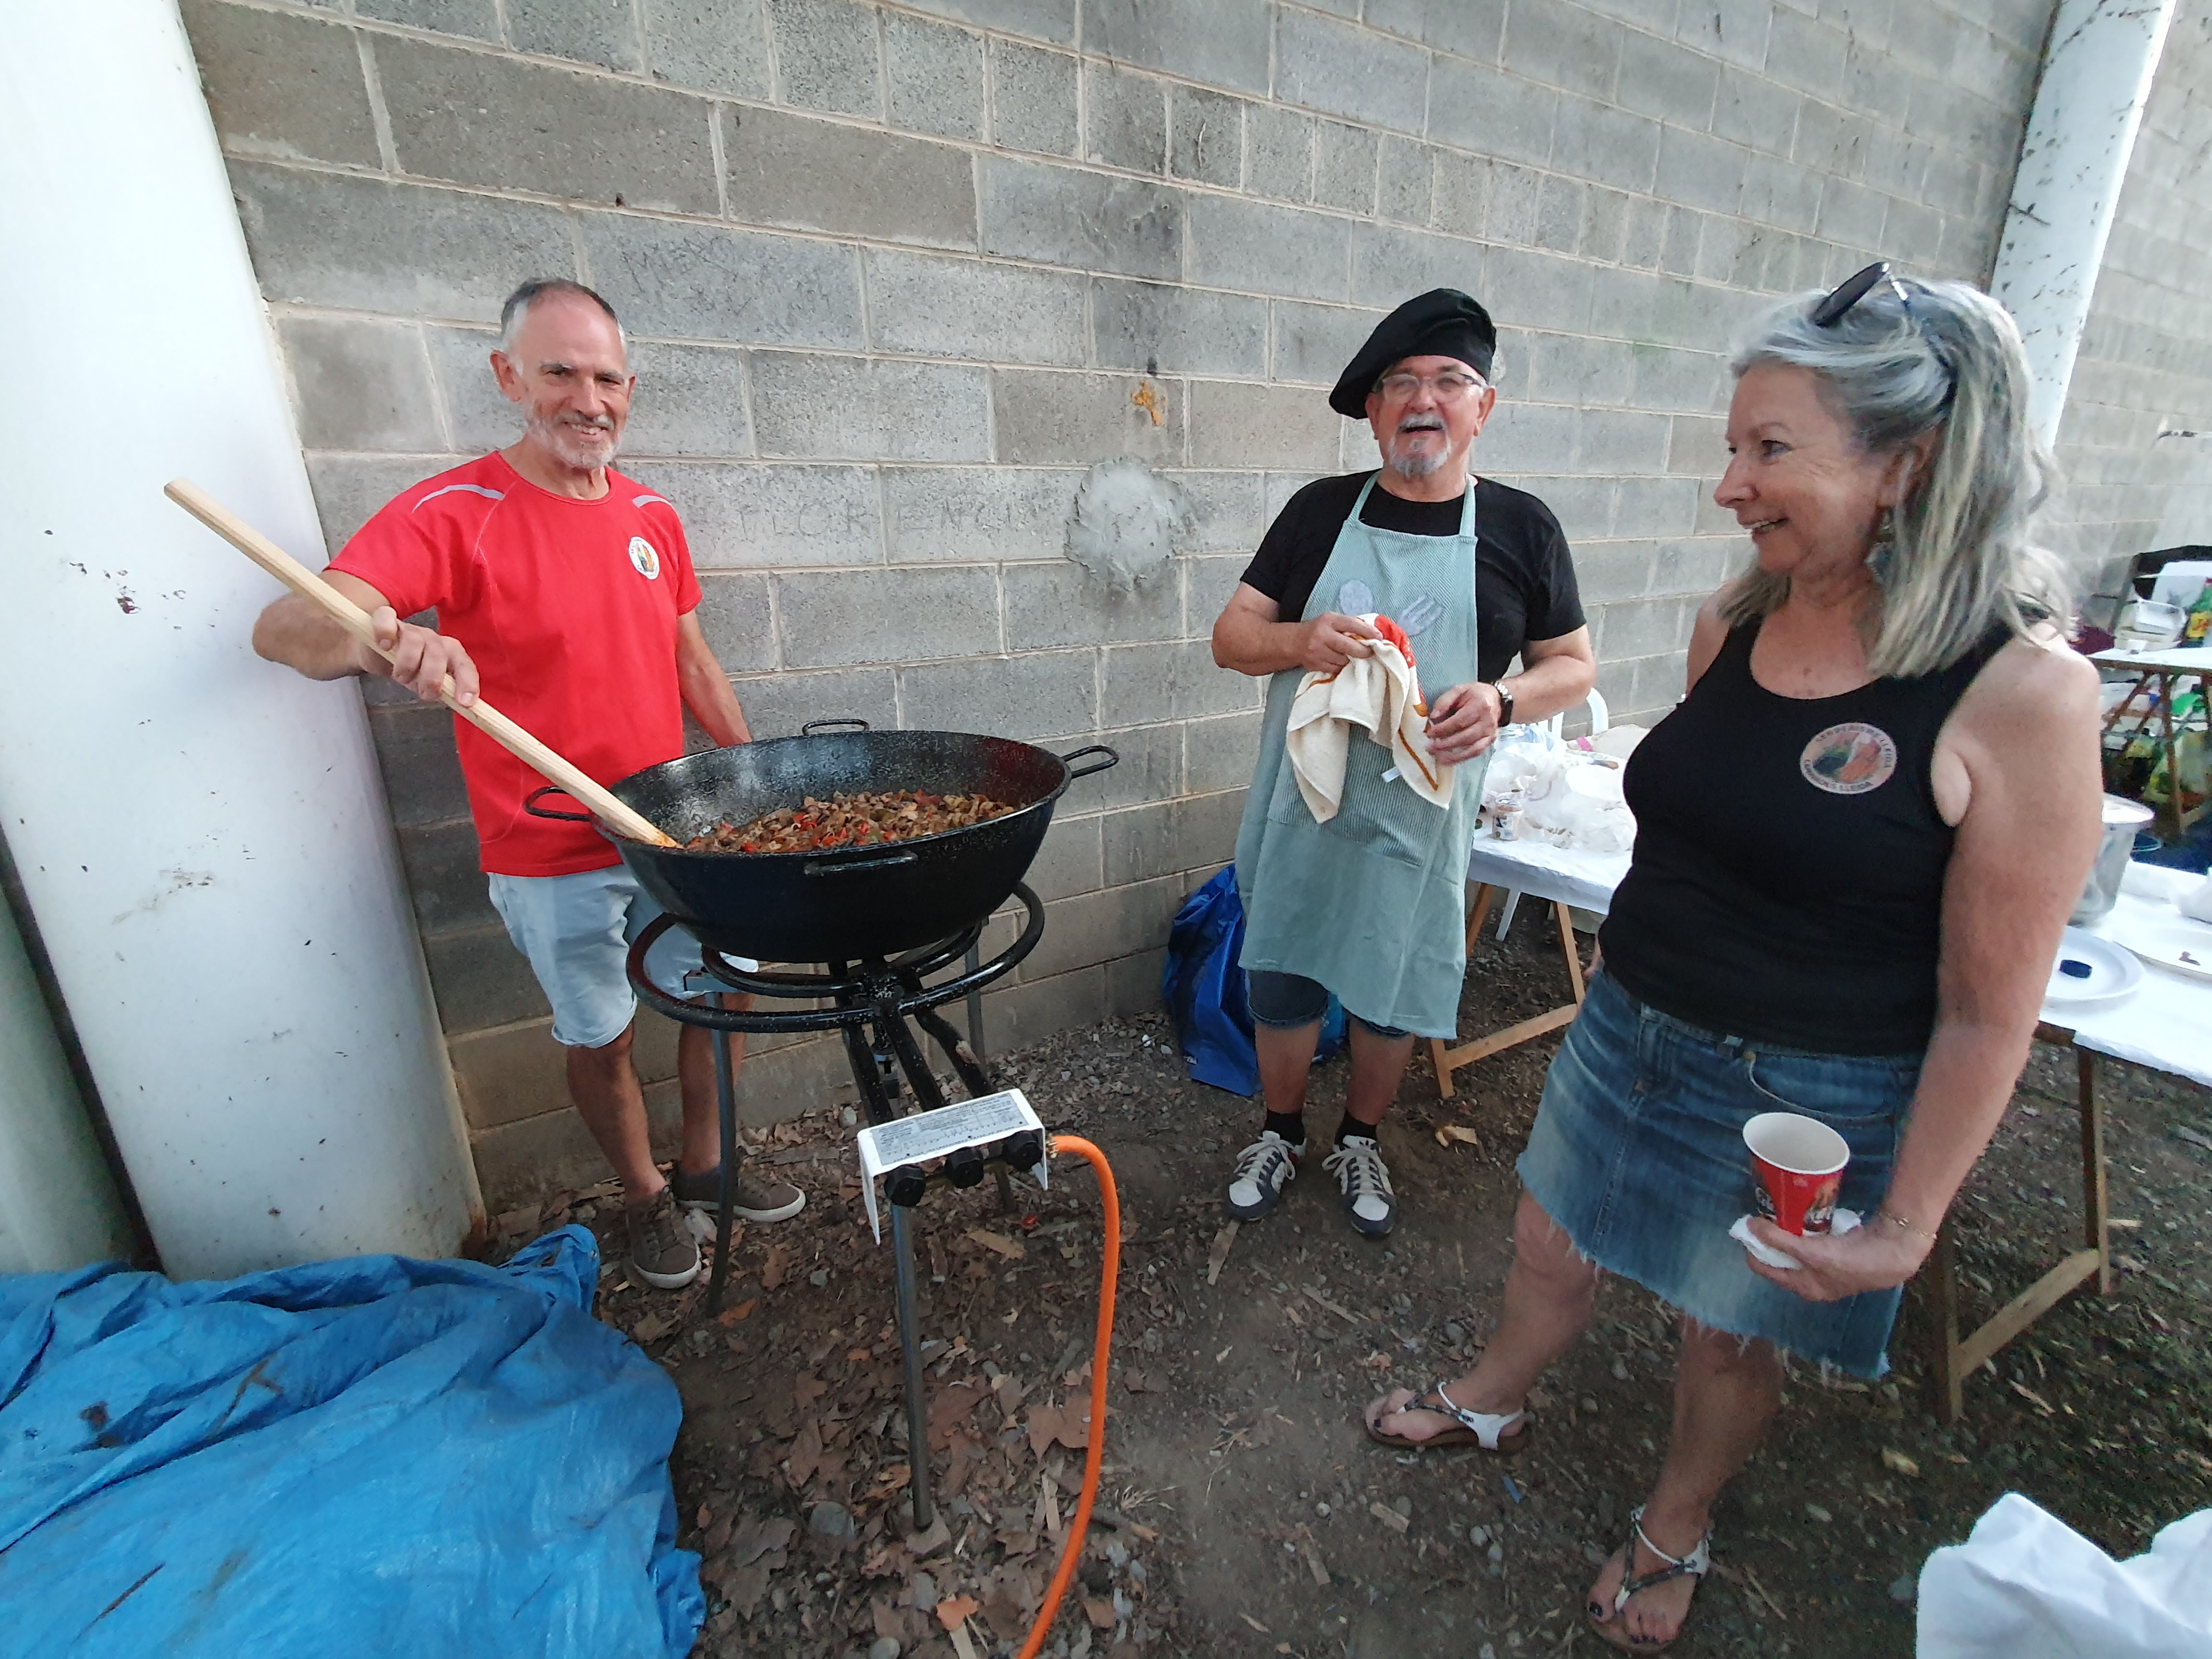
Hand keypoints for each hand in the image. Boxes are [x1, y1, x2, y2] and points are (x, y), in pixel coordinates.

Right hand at [363, 605, 478, 705]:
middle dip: (432, 679)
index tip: (464, 702)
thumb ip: (441, 692)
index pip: (464, 665)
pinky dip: (385, 631)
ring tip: (400, 678)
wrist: (376, 652)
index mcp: (448, 653)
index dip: (466, 682)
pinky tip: (384, 645)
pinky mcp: (384, 620)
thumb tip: (459, 705)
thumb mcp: (425, 684)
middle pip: (439, 655)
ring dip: (407, 665)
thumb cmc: (407, 669)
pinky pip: (386, 618)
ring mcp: (409, 629)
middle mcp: (432, 638)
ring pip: (414, 642)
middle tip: (424, 694)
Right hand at [1300, 612, 1380, 672]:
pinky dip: (1341, 666)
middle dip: (1363, 651)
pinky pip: (1336, 668)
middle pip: (1349, 646)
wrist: (1294, 643)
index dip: (1368, 632)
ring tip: (1353, 656)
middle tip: (1371, 652)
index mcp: (1329, 620)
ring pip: (1343, 660)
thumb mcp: (1331, 620)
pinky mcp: (1315, 664)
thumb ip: (1349, 624)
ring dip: (1351, 660)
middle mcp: (1322, 635)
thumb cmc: (1318, 630)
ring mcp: (1318, 651)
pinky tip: (1341, 662)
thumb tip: (1373, 631)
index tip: (1379, 637)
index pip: (1352, 624)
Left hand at [1425, 682, 1501, 763]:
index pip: (1459, 721)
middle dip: (1446, 744)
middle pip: (1465, 736)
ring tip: (1437, 756)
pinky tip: (1450, 760)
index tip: (1430, 734)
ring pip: (1471, 747)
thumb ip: (1444, 701)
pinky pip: (1476, 752)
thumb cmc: (1474, 694)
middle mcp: (1487, 721)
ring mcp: (1490, 732)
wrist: (1495, 698)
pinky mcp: (1490, 740)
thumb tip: (1433, 717)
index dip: (1443, 729)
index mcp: (1479, 705)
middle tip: (1430, 748)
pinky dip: (1462, 758)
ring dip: (1453, 754)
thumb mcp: (1458, 690)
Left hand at [1745, 1213, 1931, 1300]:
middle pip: (1779, 1258)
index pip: (1765, 1270)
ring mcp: (1825, 1266)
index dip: (1754, 1250)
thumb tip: (1750, 1226)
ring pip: (1795, 1248)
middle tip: (1761, 1215)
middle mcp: (1812, 1281)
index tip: (1747, 1228)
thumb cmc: (1850, 1261)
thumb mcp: (1811, 1253)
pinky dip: (1804, 1229)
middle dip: (1769, 1240)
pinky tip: (1801, 1214)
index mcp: (1804, 1288)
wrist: (1892, 1253)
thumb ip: (1780, 1241)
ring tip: (1775, 1211)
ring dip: (1785, 1233)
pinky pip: (1812, 1240)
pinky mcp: (1837, 1251)